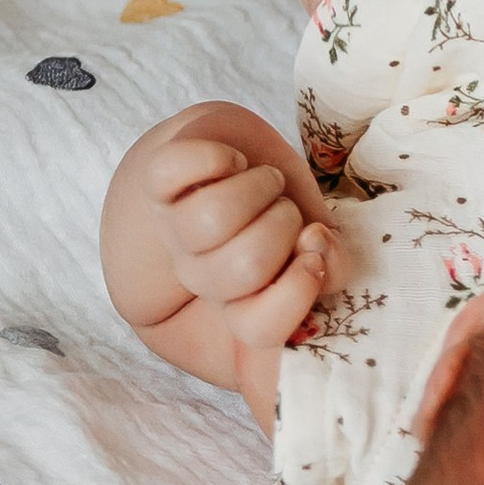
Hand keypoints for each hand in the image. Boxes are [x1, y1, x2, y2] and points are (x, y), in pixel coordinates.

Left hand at [125, 127, 335, 363]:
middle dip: (284, 223)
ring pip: (213, 217)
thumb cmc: (274, 208)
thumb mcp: (315, 240)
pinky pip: (172, 169)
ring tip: (265, 180)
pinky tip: (229, 161)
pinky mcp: (154, 184)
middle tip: (284, 208)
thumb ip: (329, 266)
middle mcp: (201, 279)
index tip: (314, 246)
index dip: (297, 290)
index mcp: (242, 302)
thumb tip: (324, 262)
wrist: (226, 161)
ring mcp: (173, 232)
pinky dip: (213, 155)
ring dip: (257, 184)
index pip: (261, 329)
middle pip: (246, 267)